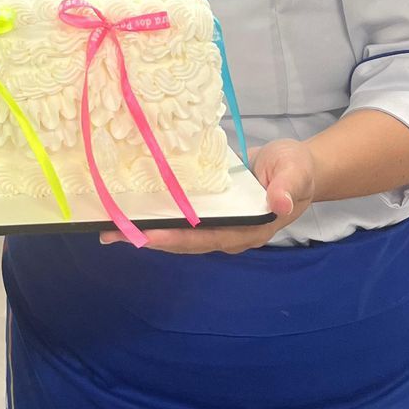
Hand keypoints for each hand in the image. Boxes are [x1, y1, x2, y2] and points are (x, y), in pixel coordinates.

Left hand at [100, 138, 316, 254]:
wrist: (298, 167)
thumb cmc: (297, 169)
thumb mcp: (296, 172)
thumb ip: (288, 187)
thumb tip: (280, 203)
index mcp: (248, 229)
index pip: (207, 238)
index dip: (177, 238)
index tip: (146, 235)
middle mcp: (229, 233)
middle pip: (184, 241)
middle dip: (149, 238)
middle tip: (111, 234)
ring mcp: (220, 224)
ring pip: (179, 232)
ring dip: (147, 230)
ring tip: (110, 227)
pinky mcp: (212, 211)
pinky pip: (182, 218)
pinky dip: (159, 215)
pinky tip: (134, 210)